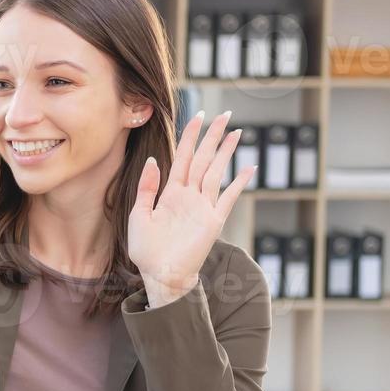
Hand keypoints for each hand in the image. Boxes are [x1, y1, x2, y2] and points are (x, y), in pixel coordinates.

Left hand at [127, 110, 252, 307]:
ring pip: (216, 172)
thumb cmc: (146, 250)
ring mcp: (203, 207)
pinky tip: (250, 169)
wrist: (160, 275)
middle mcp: (189, 196)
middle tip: (225, 114)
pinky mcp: (214, 221)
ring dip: (226, 152)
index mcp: (171, 192)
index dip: (190, 136)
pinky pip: (229, 198)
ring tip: (236, 132)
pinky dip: (240, 184)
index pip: (183, 157)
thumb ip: (147, 188)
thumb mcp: (139, 215)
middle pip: (203, 159)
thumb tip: (155, 160)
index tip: (198, 116)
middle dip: (213, 137)